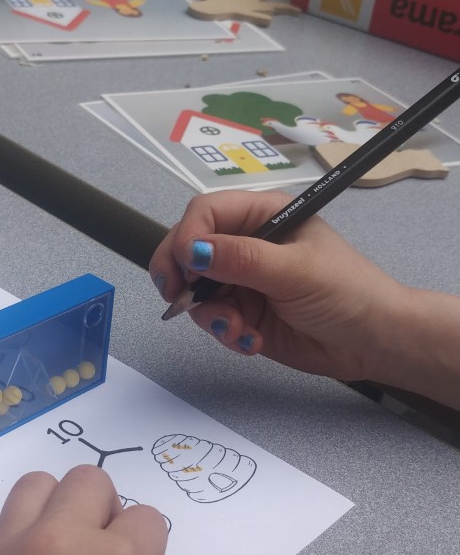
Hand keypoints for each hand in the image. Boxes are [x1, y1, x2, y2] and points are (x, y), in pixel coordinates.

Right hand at [150, 190, 406, 381]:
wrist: (373, 342)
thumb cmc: (347, 292)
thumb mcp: (295, 271)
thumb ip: (243, 259)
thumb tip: (192, 250)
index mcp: (264, 215)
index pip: (206, 213)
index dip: (187, 237)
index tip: (185, 268)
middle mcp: (248, 243)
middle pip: (189, 249)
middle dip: (183, 277)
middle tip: (181, 300)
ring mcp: (244, 280)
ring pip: (197, 290)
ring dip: (210, 314)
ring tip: (237, 329)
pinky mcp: (244, 313)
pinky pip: (214, 319)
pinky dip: (225, 333)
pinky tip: (250, 341)